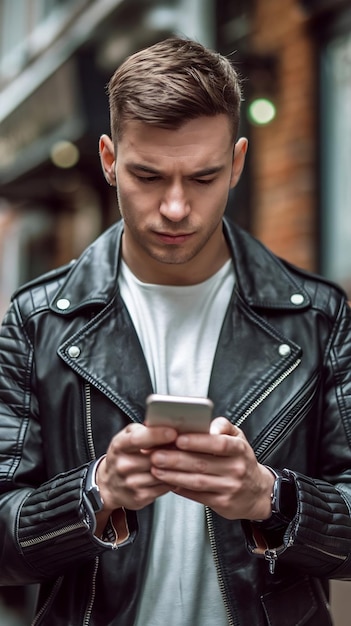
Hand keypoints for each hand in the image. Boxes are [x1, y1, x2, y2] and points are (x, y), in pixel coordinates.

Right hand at [96, 423, 177, 514]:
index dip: (157, 435)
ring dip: (176, 465)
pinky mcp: (141, 497)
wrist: (109, 485)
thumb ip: (141, 429)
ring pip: (163, 473)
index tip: (173, 432)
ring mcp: (132, 483)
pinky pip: (165, 486)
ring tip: (183, 457)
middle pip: (155, 457)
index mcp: (119, 446)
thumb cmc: (121, 457)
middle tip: (186, 444)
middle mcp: (123, 465)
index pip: (138, 439)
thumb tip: (161, 423)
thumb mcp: (125, 437)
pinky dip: (174, 478)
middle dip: (173, 450)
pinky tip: (175, 472)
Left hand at [149, 417, 274, 520]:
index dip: (198, 441)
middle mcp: (237, 469)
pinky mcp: (223, 503)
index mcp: (240, 449)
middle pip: (202, 463)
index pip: (219, 444)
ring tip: (156, 468)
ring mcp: (230, 488)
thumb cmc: (241, 460)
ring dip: (173, 475)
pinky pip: (198, 496)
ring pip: (197, 481)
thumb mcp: (239, 438)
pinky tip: (168, 482)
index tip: (178, 439)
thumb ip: (223, 426)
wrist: (257, 492)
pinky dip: (181, 489)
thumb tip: (208, 424)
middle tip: (156, 454)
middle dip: (176, 459)